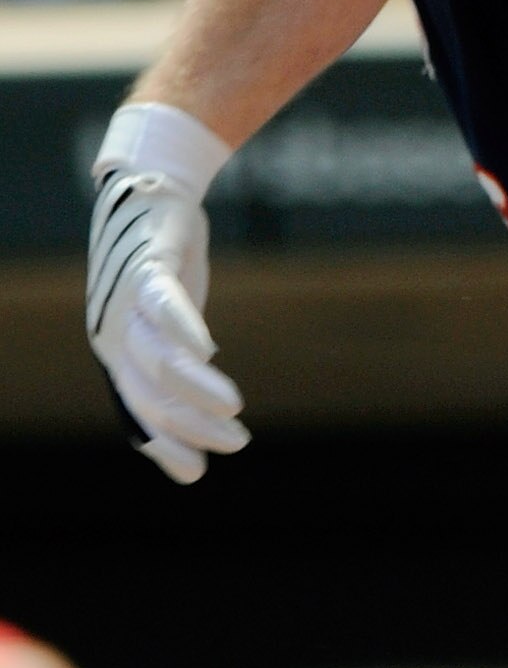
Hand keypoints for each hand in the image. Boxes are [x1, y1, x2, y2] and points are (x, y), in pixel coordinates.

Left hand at [86, 104, 245, 485]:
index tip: (199, 471)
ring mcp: (126, 301)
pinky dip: (182, 328)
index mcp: (116, 354)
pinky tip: (206, 349)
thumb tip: (206, 423)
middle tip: (236, 441)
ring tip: (233, 407)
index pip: (140, 413)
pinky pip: (162, 303)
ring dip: (195, 387)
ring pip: (158, 358)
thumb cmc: (162, 272)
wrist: (150, 195)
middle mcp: (112, 332)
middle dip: (192, 425)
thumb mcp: (165, 330)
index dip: (167, 445)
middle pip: (151, 393)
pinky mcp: (148, 266)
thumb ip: (176, 374)